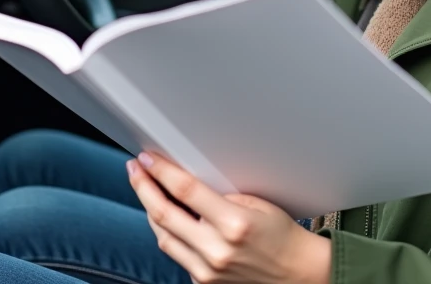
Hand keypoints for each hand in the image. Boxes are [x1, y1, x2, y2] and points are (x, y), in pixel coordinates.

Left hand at [127, 151, 330, 283]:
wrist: (295, 272)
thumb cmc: (280, 233)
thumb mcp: (256, 203)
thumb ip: (221, 195)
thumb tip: (185, 181)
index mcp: (234, 224)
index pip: (185, 191)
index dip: (161, 171)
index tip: (146, 158)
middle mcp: (217, 250)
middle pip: (163, 214)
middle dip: (143, 187)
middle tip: (135, 169)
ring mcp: (207, 270)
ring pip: (162, 236)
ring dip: (149, 210)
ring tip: (146, 189)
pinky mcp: (203, 282)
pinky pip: (176, 253)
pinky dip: (167, 233)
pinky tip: (166, 217)